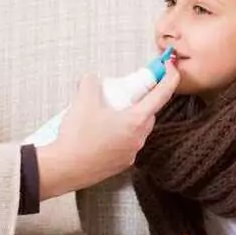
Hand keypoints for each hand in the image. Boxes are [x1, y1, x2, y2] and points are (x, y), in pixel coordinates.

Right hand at [37, 62, 179, 198]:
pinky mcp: (120, 164)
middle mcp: (138, 138)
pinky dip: (119, 132)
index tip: (170, 67)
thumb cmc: (78, 137)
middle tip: (127, 90)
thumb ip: (91, 83)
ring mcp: (130, 153)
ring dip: (129, 116)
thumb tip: (91, 80)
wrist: (65, 168)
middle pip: (149, 112)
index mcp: (136, 120)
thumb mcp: (83, 100)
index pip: (161, 95)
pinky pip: (126, 142)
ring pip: (137, 128)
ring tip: (107, 111)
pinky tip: (100, 130)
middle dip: (142, 99)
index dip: (169, 78)